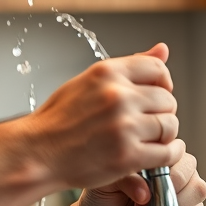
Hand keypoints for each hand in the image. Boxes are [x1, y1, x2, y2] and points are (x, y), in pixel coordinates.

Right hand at [24, 43, 184, 190]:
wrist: (35, 152)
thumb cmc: (57, 120)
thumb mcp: (88, 83)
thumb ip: (128, 68)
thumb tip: (163, 49)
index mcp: (107, 72)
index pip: (157, 68)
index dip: (162, 84)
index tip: (154, 97)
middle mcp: (117, 95)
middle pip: (167, 100)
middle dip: (161, 113)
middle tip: (146, 124)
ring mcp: (124, 126)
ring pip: (170, 126)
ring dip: (164, 135)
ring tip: (147, 140)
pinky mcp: (127, 156)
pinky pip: (167, 153)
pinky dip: (167, 155)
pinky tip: (154, 155)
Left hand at [76, 151, 205, 205]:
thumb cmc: (104, 198)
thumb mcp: (107, 184)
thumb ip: (126, 181)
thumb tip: (146, 194)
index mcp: (162, 161)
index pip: (182, 159)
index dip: (171, 176)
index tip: (148, 191)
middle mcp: (179, 179)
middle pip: (197, 186)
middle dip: (170, 202)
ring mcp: (185, 202)